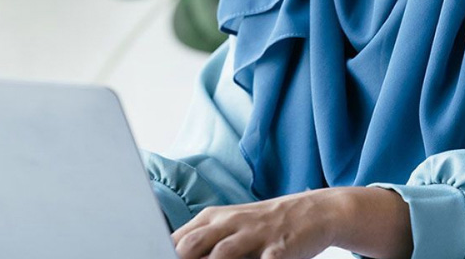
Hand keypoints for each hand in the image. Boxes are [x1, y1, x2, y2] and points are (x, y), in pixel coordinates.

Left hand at [170, 186, 412, 258]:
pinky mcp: (279, 247)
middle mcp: (230, 223)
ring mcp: (255, 234)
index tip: (150, 257)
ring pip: (223, 253)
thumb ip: (201, 240)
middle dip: (178, 258)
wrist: (313, 211)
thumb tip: (170, 249)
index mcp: (214, 219)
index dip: (162, 251)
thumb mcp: (229, 225)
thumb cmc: (263, 224)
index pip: (179, 239)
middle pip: (193, 244)